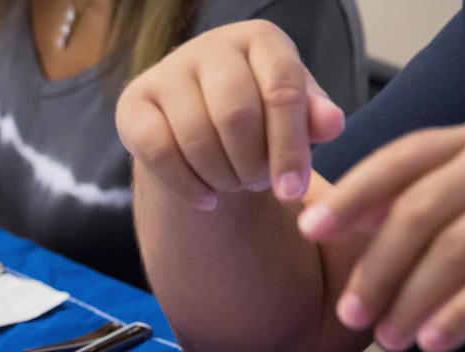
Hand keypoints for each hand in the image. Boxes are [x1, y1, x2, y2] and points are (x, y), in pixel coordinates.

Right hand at [116, 20, 345, 208]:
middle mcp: (210, 45)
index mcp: (259, 38)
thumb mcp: (295, 114)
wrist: (203, 115)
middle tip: (258, 183)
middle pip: (235, 115)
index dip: (289, 147)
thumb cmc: (261, 113)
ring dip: (222, 177)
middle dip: (251, 165)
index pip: (281, 91)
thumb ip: (315, 118)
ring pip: (196, 137)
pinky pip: (158, 152)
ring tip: (235, 185)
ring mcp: (166, 72)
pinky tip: (207, 200)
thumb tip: (331, 124)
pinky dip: (187, 186)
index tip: (291, 192)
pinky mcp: (133, 103)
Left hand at [299, 121, 464, 351]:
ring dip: (413, 301)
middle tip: (350, 314)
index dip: (350, 196)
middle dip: (376, 269)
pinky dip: (462, 314)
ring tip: (389, 339)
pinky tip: (434, 340)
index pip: (397, 160)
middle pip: (420, 212)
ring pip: (457, 250)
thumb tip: (341, 220)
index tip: (310, 229)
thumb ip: (411, 200)